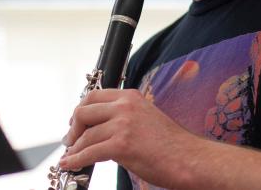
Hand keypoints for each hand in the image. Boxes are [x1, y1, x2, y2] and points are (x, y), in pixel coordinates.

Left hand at [59, 88, 199, 188]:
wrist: (190, 159)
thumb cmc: (172, 145)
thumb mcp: (146, 118)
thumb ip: (124, 118)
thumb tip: (101, 128)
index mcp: (131, 97)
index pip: (94, 96)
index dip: (80, 110)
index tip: (75, 122)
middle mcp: (125, 106)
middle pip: (84, 111)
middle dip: (73, 128)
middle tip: (70, 140)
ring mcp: (123, 124)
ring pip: (86, 135)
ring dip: (74, 148)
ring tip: (70, 156)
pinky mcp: (122, 144)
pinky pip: (90, 152)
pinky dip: (76, 159)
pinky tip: (70, 163)